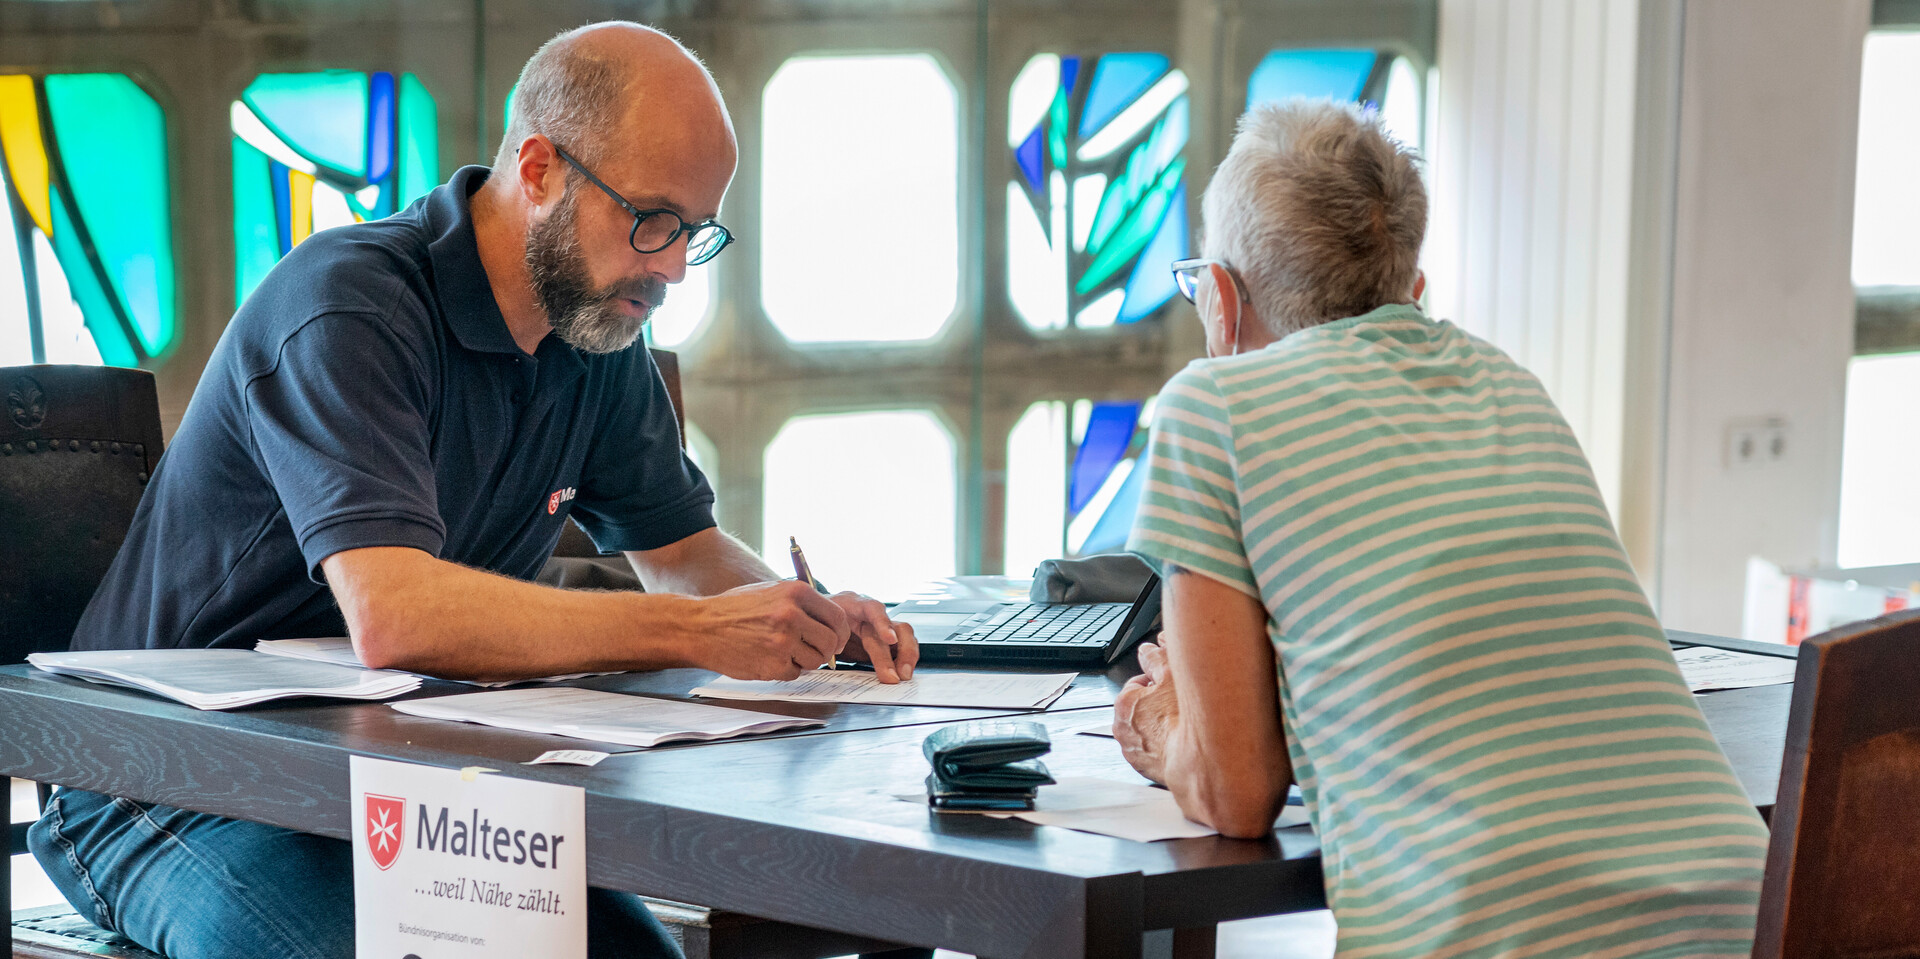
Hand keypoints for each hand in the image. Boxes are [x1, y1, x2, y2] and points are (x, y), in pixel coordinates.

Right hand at [692, 580, 850, 679]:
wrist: (700, 626)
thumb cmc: (735, 609)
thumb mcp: (771, 592)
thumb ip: (802, 604)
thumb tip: (831, 623)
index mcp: (796, 592)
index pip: (837, 617)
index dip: (841, 633)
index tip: (838, 640)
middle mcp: (792, 615)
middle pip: (831, 641)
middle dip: (827, 650)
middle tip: (816, 651)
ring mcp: (782, 641)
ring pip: (816, 660)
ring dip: (806, 661)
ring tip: (786, 652)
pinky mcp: (772, 664)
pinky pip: (795, 673)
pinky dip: (786, 669)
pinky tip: (768, 658)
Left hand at [825, 592, 919, 683]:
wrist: (816, 616)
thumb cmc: (817, 619)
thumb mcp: (816, 623)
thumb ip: (826, 636)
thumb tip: (833, 653)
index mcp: (852, 604)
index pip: (872, 608)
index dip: (882, 622)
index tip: (889, 639)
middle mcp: (872, 612)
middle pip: (896, 627)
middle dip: (901, 652)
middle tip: (896, 676)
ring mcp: (881, 624)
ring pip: (905, 636)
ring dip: (907, 657)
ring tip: (903, 677)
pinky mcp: (885, 638)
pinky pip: (901, 646)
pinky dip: (904, 660)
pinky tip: (902, 673)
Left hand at [1113, 642, 1178, 783]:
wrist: (1198, 761)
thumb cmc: (1184, 720)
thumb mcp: (1172, 675)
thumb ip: (1157, 658)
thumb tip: (1149, 650)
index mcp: (1124, 702)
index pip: (1138, 683)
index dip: (1158, 682)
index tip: (1171, 686)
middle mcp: (1122, 729)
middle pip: (1142, 708)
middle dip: (1158, 705)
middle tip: (1180, 705)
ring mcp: (1133, 752)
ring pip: (1147, 731)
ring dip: (1161, 726)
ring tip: (1182, 725)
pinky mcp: (1145, 769)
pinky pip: (1154, 752)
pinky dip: (1165, 746)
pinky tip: (1181, 742)